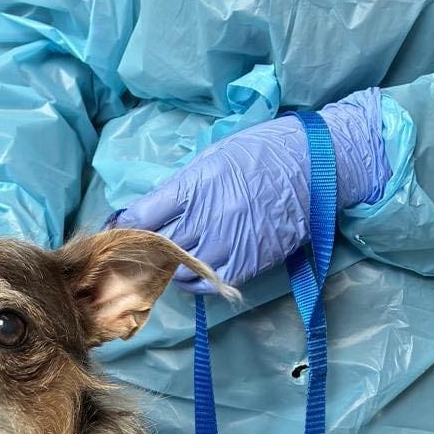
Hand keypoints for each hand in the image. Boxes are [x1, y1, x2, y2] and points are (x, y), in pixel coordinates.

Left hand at [110, 90, 387, 292]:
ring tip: (166, 261)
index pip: (143, 215)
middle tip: (136, 251)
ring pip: (180, 269)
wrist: (315, 164)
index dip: (126, 225)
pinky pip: (210, 282)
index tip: (118, 230)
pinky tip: (194, 272)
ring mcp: (227, 241)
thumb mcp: (213, 157)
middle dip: (144, 248)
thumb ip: (181, 187)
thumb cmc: (262, 151)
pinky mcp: (248, 260)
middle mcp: (206, 217)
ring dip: (168, 268)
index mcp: (193, 186)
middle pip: (158, 245)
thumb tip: (151, 209)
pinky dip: (196, 281)